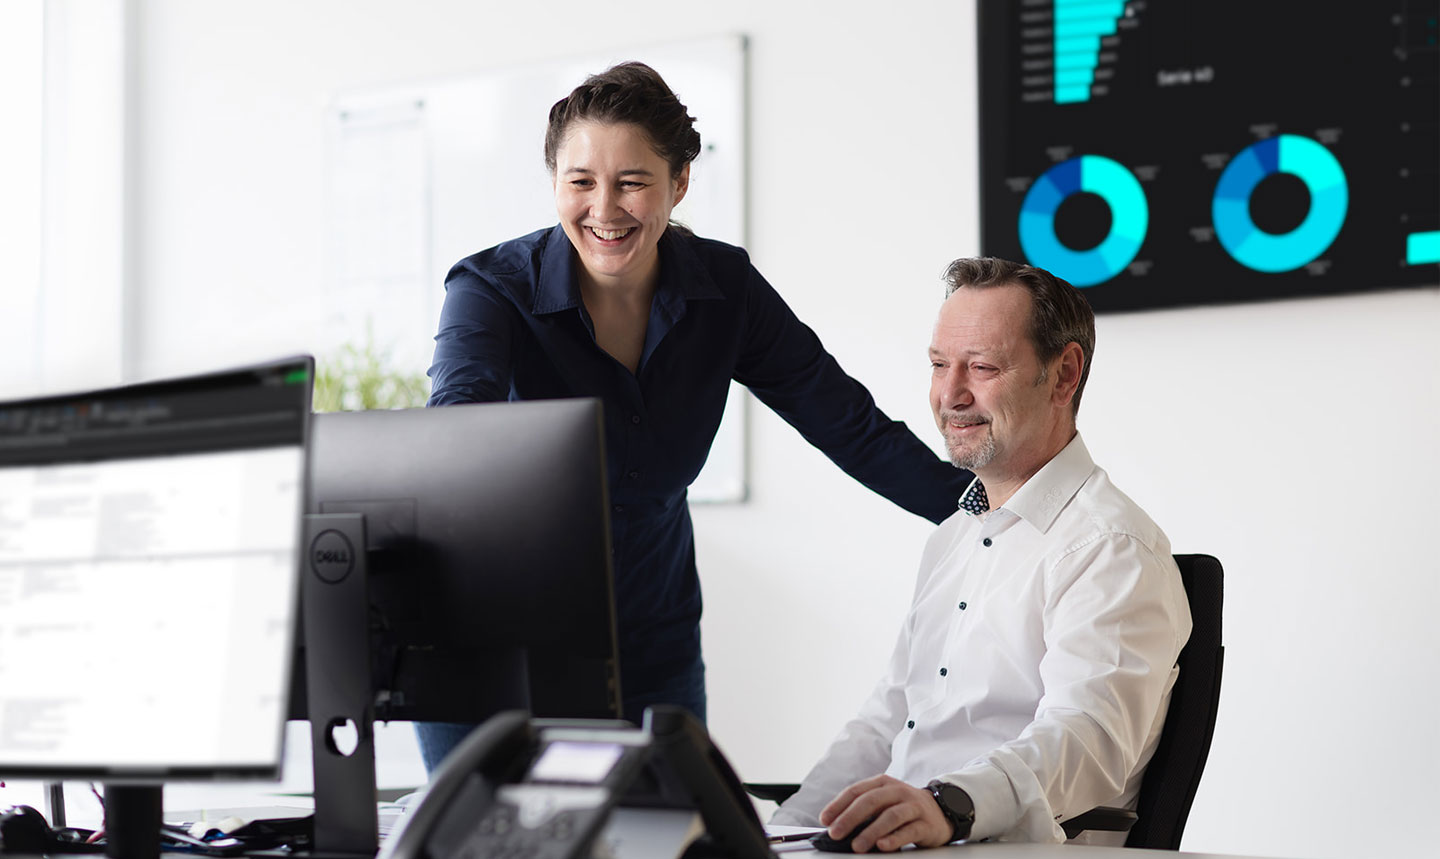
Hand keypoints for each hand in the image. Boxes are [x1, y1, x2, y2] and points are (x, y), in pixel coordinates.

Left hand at [818, 774, 953, 851]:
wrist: (941, 810)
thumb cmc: (904, 807)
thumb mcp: (884, 802)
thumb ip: (864, 810)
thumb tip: (837, 825)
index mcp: (883, 783)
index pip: (856, 791)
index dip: (838, 805)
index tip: (825, 819)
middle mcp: (898, 791)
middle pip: (871, 801)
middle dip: (850, 818)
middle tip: (835, 833)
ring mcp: (913, 806)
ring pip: (890, 816)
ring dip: (871, 831)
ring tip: (857, 845)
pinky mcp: (925, 824)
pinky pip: (908, 831)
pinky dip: (894, 839)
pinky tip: (882, 846)